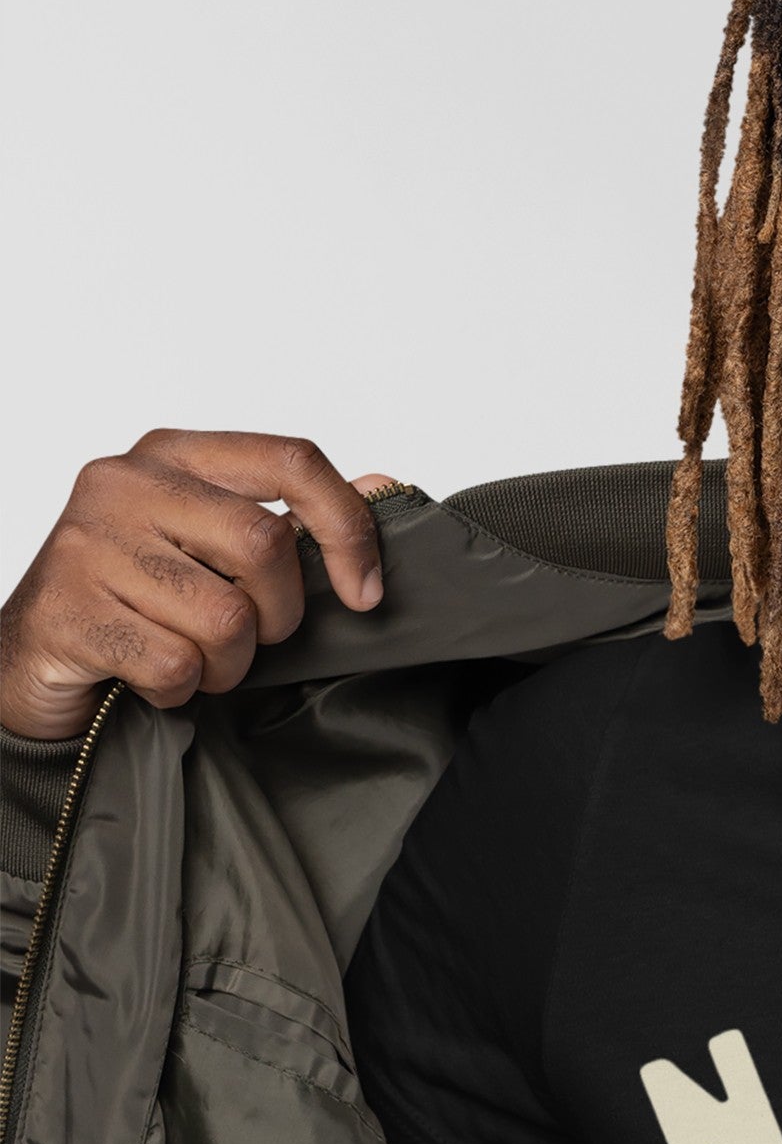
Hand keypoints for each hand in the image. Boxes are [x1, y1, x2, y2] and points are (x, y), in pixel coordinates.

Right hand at [0, 431, 392, 741]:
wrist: (33, 656)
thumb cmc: (141, 598)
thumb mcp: (218, 547)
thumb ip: (296, 518)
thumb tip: (385, 484)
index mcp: (174, 455)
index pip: (291, 461)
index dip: (347, 528)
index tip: (364, 592)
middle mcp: (125, 483)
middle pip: (266, 547)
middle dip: (280, 615)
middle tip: (252, 636)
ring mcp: (88, 543)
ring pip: (226, 619)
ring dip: (229, 663)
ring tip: (193, 656)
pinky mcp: (68, 610)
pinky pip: (177, 666)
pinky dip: (182, 689)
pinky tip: (153, 676)